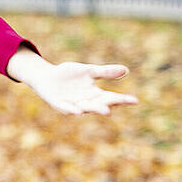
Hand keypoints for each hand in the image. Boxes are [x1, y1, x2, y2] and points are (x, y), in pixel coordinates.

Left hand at [7, 50, 138, 114]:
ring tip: (103, 111)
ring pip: (85, 109)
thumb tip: (126, 70)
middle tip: (112, 110)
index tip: (135, 100)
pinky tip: (78, 110)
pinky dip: (73, 109)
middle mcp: (86, 102)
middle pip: (99, 105)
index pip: (112, 98)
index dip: (123, 100)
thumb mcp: (88, 71)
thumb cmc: (69, 75)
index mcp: (95, 94)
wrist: (46, 77)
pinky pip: (67, 108)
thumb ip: (105, 72)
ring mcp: (73, 105)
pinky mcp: (60, 105)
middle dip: (105, 107)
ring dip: (92, 110)